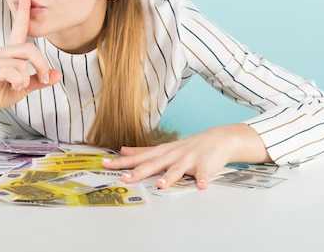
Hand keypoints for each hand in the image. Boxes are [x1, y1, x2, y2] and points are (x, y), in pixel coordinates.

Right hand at [0, 0, 60, 119]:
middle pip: (30, 48)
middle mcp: (2, 51)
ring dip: (27, 78)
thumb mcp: (25, 86)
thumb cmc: (0, 92)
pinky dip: (19, 82)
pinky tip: (13, 86)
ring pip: (23, 61)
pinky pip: (15, 71)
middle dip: (41, 65)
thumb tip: (57, 75)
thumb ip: (40, 79)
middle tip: (42, 79)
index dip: (23, 9)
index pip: (19, 26)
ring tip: (19, 86)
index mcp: (11, 52)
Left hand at [101, 124, 270, 189]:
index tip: (105, 164)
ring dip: (169, 177)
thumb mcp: (164, 147)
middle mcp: (172, 155)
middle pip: (153, 164)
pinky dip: (202, 180)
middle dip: (139, 171)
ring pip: (177, 169)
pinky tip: (201, 187)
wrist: (218, 138)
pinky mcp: (205, 165)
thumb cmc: (188, 146)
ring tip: (160, 184)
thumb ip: (143, 151)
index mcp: (162, 152)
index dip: (122, 162)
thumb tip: (123, 150)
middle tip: (125, 178)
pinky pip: (203, 174)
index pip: (138, 158)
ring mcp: (189, 159)